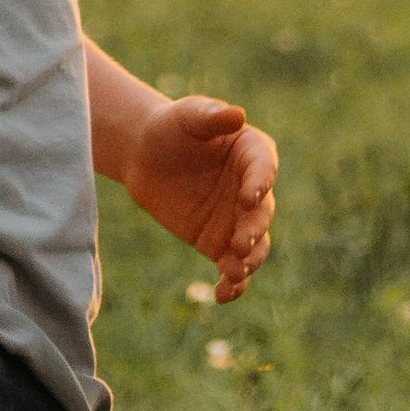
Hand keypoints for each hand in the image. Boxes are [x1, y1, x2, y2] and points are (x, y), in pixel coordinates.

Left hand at [122, 95, 277, 298]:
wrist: (144, 156)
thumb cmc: (171, 127)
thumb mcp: (187, 115)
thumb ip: (211, 116)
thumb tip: (236, 115)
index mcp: (253, 152)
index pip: (264, 167)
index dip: (260, 182)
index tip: (248, 195)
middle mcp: (252, 189)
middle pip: (262, 213)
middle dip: (254, 230)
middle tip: (240, 244)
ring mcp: (238, 220)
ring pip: (255, 246)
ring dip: (249, 262)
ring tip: (234, 273)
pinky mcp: (218, 243)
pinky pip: (232, 267)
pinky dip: (233, 284)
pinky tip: (223, 295)